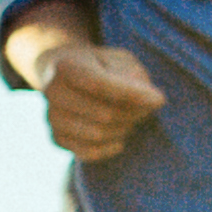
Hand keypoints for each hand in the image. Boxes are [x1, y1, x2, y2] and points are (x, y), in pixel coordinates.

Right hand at [28, 36, 166, 161]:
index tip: (160, 100)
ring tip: (132, 118)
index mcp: (66, 65)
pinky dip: (110, 147)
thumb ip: (134, 76)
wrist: (65, 75)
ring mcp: (51, 117)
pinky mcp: (56, 137)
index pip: (100, 85)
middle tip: (147, 108)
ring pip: (97, 135)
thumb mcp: (119, 59)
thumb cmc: (100, 66)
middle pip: (104, 114)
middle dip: (133, 114)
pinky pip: (88, 152)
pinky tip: (120, 137)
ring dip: (124, 129)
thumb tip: (153, 101)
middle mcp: (52, 91)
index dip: (134, 95)